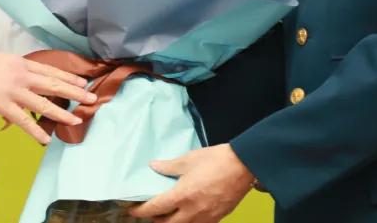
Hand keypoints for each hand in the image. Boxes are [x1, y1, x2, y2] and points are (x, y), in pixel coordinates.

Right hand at [0, 47, 96, 143]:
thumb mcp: (4, 60)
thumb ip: (17, 69)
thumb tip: (26, 77)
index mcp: (23, 64)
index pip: (51, 71)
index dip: (69, 77)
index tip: (83, 82)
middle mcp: (23, 76)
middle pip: (54, 85)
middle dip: (75, 92)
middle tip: (91, 98)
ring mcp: (15, 91)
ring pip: (44, 103)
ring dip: (61, 113)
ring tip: (76, 120)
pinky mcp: (4, 105)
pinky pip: (23, 121)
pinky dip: (36, 130)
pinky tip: (46, 139)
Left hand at [131, 144, 254, 221]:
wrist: (243, 166)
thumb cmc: (216, 160)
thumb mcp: (189, 159)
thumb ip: (169, 166)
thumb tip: (153, 166)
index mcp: (182, 195)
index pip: (155, 209)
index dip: (140, 211)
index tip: (133, 210)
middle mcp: (192, 211)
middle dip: (155, 221)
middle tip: (150, 212)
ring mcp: (205, 217)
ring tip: (168, 215)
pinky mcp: (216, 218)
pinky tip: (188, 215)